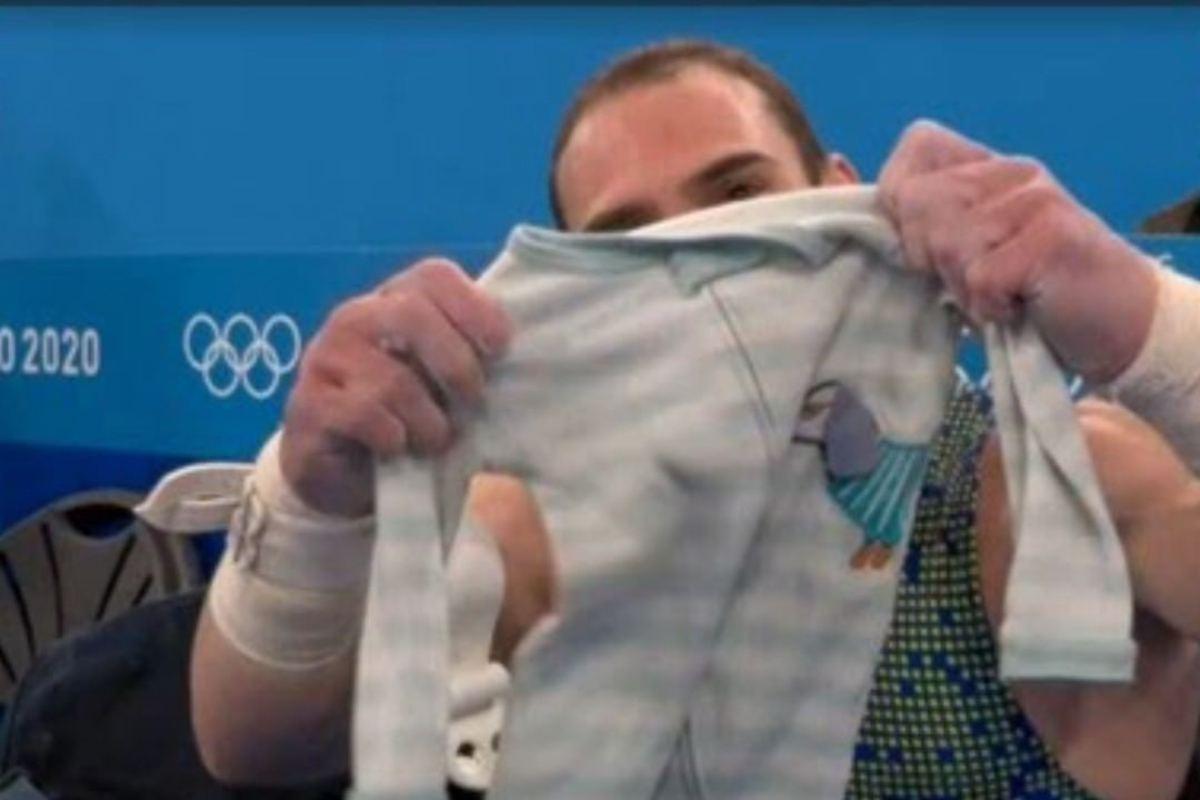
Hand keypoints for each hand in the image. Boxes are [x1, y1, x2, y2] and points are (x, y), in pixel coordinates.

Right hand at [279, 258, 511, 516]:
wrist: (342, 473)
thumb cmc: (405, 418)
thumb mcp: (440, 380)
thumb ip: (467, 354)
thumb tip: (513, 349)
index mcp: (393, 301)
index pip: (433, 276)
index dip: (473, 307)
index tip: (500, 347)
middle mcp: (355, 318)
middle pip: (413, 314)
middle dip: (456, 364)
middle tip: (472, 401)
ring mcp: (325, 358)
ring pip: (394, 379)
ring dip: (429, 421)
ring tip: (433, 439)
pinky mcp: (309, 405)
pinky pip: (365, 415)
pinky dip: (395, 439)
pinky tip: (395, 449)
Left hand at [878, 119, 1158, 382]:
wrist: (1117, 324)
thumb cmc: (1027, 291)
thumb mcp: (962, 250)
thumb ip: (914, 217)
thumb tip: (839, 173)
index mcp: (988, 168)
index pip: (918, 145)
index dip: (900, 197)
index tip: (922, 243)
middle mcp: (1013, 172)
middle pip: (919, 202)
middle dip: (927, 256)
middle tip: (969, 278)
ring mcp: (1036, 200)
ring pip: (946, 242)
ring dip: (962, 287)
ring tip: (998, 294)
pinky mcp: (1053, 237)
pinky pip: (981, 276)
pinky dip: (989, 307)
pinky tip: (1017, 307)